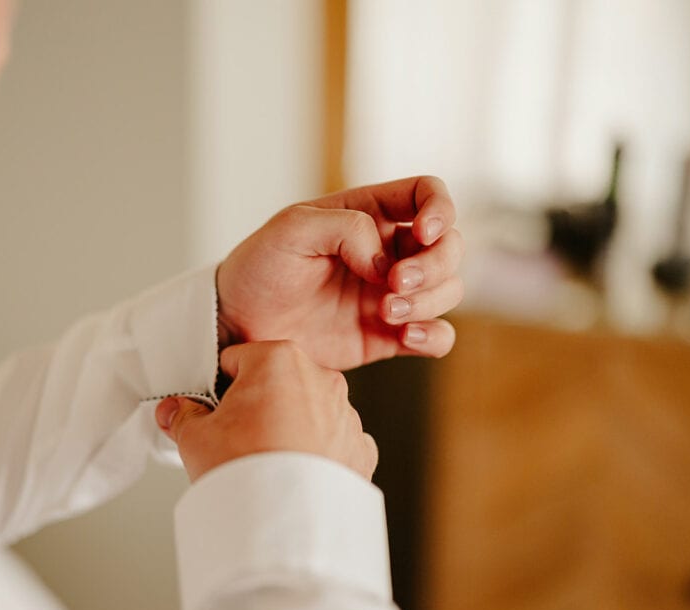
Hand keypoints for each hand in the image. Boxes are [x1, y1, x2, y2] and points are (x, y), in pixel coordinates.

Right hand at [154, 341, 377, 481]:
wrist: (286, 522)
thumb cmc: (247, 470)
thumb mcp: (195, 437)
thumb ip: (184, 416)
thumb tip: (177, 412)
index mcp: (279, 359)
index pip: (237, 360)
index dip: (219, 387)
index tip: (212, 410)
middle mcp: (320, 379)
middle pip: (276, 383)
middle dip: (257, 406)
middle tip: (235, 439)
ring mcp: (345, 415)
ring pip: (307, 412)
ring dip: (289, 428)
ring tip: (265, 461)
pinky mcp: (359, 449)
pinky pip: (332, 443)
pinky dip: (316, 455)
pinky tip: (294, 476)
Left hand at [216, 176, 463, 369]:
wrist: (239, 326)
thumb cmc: (260, 269)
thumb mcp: (291, 229)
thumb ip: (343, 228)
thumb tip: (384, 259)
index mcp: (368, 214)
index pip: (427, 193)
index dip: (440, 209)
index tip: (423, 232)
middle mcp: (387, 251)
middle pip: (450, 245)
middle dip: (434, 265)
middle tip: (393, 283)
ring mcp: (391, 294)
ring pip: (449, 289)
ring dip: (430, 300)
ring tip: (387, 312)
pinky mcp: (388, 335)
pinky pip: (437, 336)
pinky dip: (434, 335)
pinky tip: (405, 336)